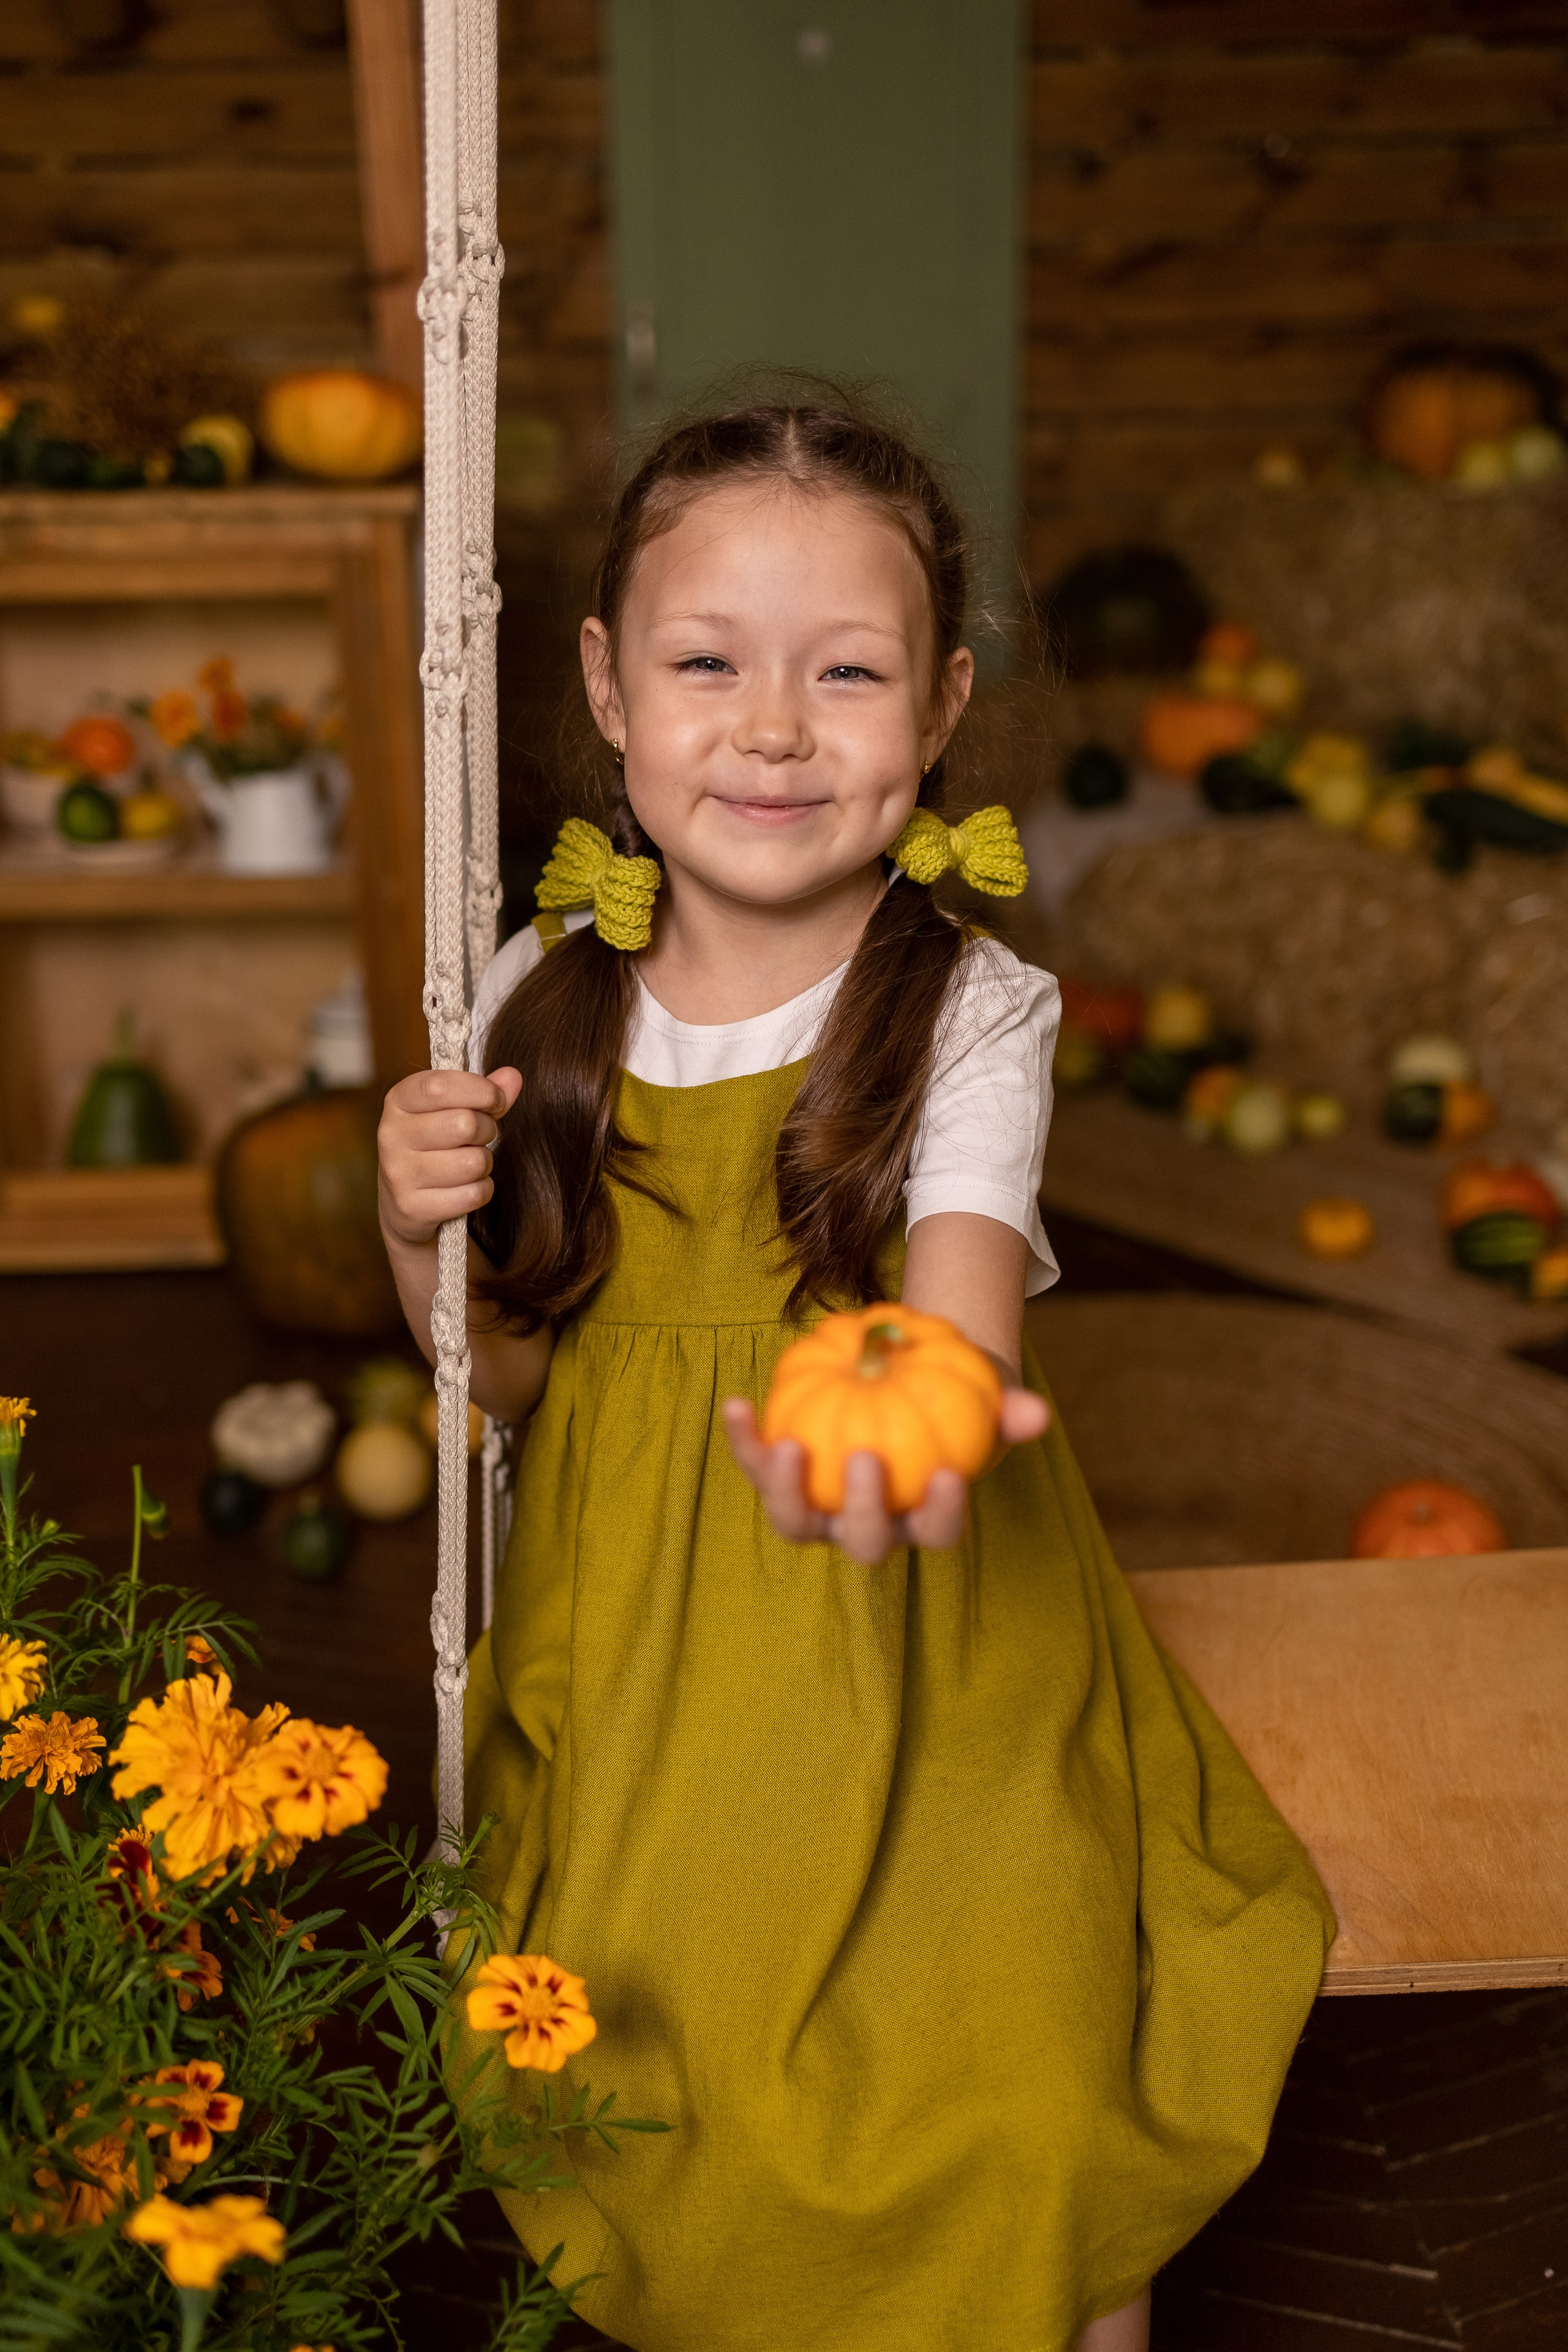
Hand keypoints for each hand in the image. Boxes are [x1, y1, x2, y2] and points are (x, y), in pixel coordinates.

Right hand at [377, 1066, 521, 1249]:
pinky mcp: (412, 1207)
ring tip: (470, 1162)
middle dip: (487, 1130)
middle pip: (465, 1124)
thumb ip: (484, 1092)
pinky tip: (466, 1187)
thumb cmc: (435, 1143)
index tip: (495, 1100)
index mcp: (399, 1100)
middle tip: (480, 1137)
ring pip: (473, 1163)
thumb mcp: (452, 1109)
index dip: (481, 1091)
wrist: (402, 1202)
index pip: (441, 1086)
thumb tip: (513, 1076)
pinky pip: (472, 1194)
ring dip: (484, 1163)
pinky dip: (481, 1190)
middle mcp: (391, 1134)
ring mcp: (399, 1173)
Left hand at [722, 1387, 1049, 1566]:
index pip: (937, 1533)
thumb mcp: (985, 1397)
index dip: (943, 1513)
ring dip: (785, 1490)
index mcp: (920, 1519)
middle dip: (863, 1510)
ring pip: (796, 1523)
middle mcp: (868, 1527)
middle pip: (865, 1543)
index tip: (951, 1474)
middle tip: (867, 1459)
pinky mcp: (780, 1480)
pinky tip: (736, 1404)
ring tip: (786, 1447)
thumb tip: (1034, 1413)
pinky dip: (744, 1440)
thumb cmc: (953, 1398)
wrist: (905, 1381)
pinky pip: (758, 1465)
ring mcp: (820, 1510)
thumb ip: (1008, 1411)